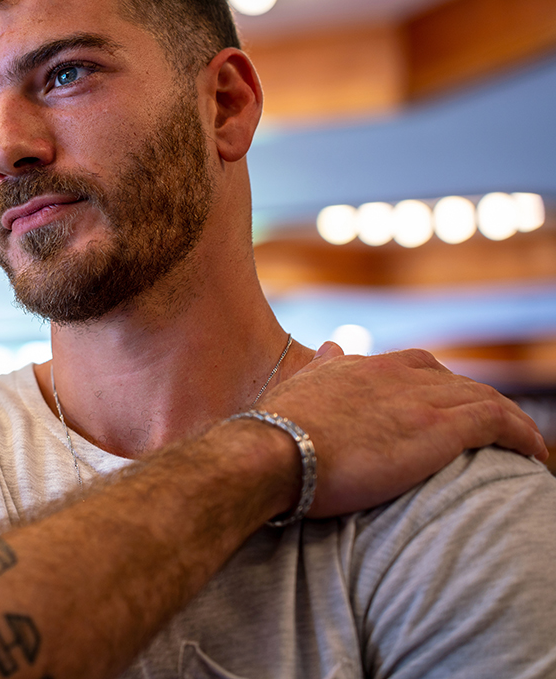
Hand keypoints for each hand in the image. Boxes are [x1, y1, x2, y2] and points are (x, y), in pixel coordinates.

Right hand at [261, 344, 547, 518]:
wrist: (272, 450)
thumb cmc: (274, 433)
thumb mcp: (296, 389)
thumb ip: (321, 368)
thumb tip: (332, 345)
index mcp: (360, 367)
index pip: (413, 367)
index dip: (436, 387)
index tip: (446, 410)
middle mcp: (394, 374)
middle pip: (454, 381)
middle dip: (477, 403)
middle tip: (494, 434)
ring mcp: (419, 398)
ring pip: (483, 398)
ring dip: (510, 422)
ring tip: (525, 447)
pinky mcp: (439, 427)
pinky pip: (499, 422)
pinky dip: (523, 436)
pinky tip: (536, 455)